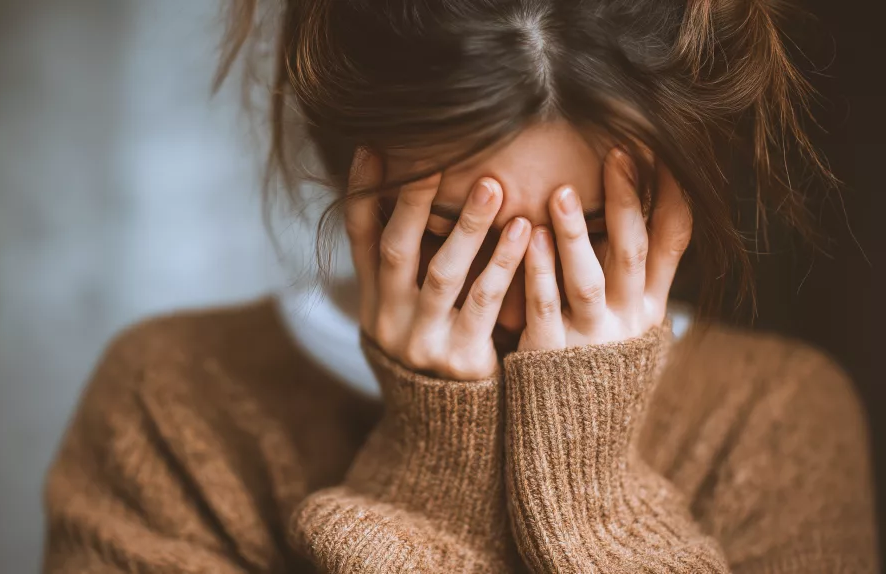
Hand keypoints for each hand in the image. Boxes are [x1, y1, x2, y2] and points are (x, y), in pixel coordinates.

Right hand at [346, 148, 532, 379]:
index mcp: (374, 300)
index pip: (360, 238)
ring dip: (468, 227)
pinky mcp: (461, 360)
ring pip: (443, 273)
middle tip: (436, 157)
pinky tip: (525, 231)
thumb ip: (411, 262)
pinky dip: (504, 263)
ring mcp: (424, 340)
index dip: (363, 193)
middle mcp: (390, 319)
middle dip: (413, 201)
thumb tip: (413, 191)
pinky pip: (485, 303)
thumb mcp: (410, 309)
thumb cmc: (437, 346)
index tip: (372, 147)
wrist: (451, 429)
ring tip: (493, 185)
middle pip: (397, 250)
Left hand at [518, 148, 691, 350]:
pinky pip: (542, 307)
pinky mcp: (549, 354)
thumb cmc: (602, 367)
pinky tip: (530, 238)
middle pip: (632, 252)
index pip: (672, 242)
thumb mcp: (635, 322)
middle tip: (617, 154)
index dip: (672, 197)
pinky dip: (538, 271)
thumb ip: (643, 272)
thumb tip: (659, 203)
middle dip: (626, 202)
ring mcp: (589, 338)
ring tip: (560, 192)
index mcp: (651, 306)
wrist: (578, 441)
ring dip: (575, 234)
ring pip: (587, 279)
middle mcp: (627, 320)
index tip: (665, 151)